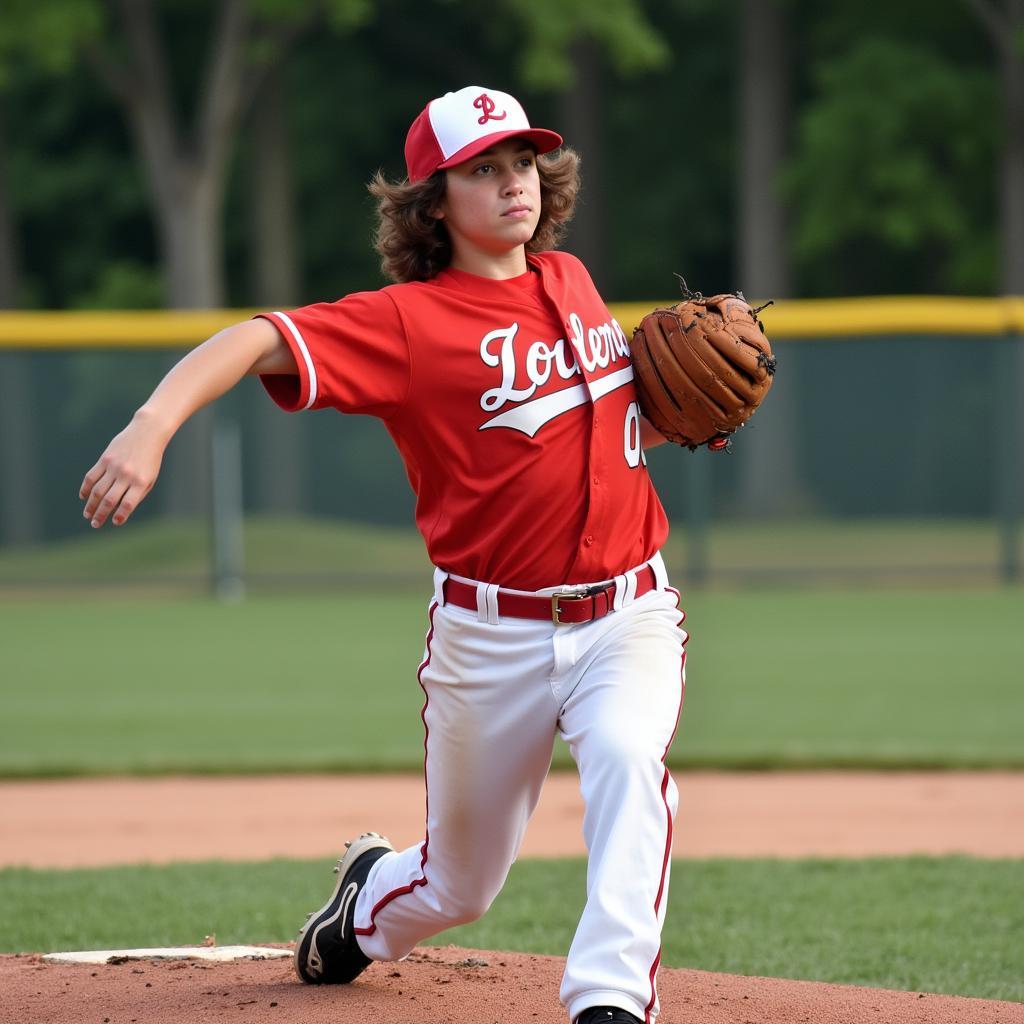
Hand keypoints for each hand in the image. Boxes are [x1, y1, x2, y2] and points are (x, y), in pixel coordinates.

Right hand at [79, 408, 168, 527]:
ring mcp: (114, 467)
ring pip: (98, 490)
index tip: (115, 522)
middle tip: (95, 524)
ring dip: (91, 505)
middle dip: (101, 514)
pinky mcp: (104, 459)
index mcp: (141, 482)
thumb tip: (121, 511)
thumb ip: (137, 494)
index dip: (120, 515)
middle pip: (109, 500)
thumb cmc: (150, 459)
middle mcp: (126, 475)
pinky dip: (85, 489)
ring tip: (88, 515)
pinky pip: (91, 477)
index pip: (128, 503)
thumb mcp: (150, 478)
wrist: (147, 433)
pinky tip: (84, 497)